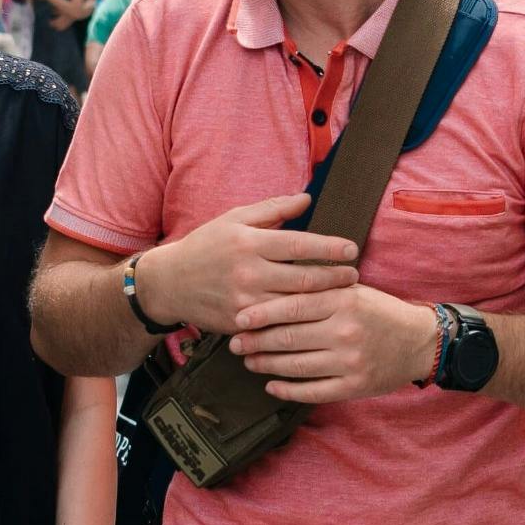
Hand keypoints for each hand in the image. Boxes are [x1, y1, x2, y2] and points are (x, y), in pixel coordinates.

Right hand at [140, 194, 357, 337]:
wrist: (170, 283)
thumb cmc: (206, 245)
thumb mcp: (234, 218)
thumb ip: (272, 209)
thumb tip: (308, 199)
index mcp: (248, 242)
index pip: (298, 244)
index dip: (328, 248)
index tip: (351, 249)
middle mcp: (247, 272)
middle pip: (303, 279)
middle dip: (334, 278)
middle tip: (355, 275)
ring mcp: (244, 301)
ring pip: (294, 306)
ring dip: (323, 302)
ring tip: (344, 296)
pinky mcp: (240, 323)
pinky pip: (277, 324)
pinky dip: (300, 322)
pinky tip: (317, 318)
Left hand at [229, 284, 439, 404]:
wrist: (420, 342)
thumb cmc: (381, 311)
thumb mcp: (353, 290)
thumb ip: (320, 288)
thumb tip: (275, 284)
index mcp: (343, 301)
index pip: (292, 306)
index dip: (262, 314)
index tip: (239, 318)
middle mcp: (345, 331)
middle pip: (288, 338)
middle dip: (256, 341)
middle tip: (235, 342)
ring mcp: (349, 361)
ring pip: (296, 366)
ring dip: (266, 365)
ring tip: (249, 361)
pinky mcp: (354, 386)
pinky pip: (313, 391)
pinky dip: (288, 390)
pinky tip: (272, 386)